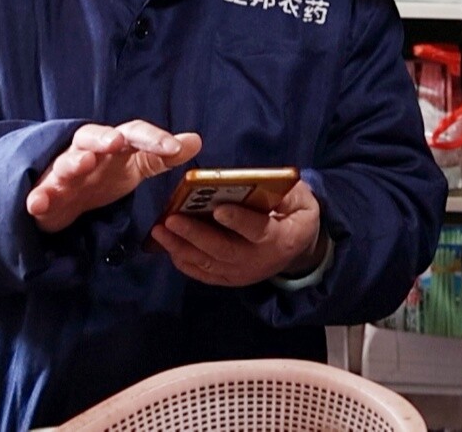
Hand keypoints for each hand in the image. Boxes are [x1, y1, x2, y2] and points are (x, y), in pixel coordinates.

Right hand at [26, 121, 201, 232]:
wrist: (65, 198)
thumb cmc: (104, 175)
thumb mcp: (135, 165)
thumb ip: (162, 155)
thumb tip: (196, 139)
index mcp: (113, 144)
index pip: (134, 133)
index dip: (155, 139)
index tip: (177, 148)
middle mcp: (87, 151)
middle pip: (92, 137)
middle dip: (103, 138)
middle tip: (116, 141)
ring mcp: (63, 172)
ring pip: (65, 163)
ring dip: (73, 162)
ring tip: (83, 164)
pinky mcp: (44, 193)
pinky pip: (39, 193)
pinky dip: (38, 197)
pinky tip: (38, 204)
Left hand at [150, 179, 324, 286]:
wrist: (299, 251)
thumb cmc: (297, 217)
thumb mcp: (302, 201)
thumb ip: (284, 192)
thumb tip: (258, 182)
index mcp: (279, 239)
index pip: (258, 230)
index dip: (239, 220)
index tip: (219, 208)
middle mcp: (258, 261)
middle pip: (223, 250)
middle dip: (195, 235)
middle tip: (170, 219)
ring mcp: (241, 273)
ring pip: (207, 263)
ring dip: (181, 248)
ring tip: (159, 230)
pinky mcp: (228, 279)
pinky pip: (202, 273)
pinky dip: (183, 260)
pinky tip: (166, 246)